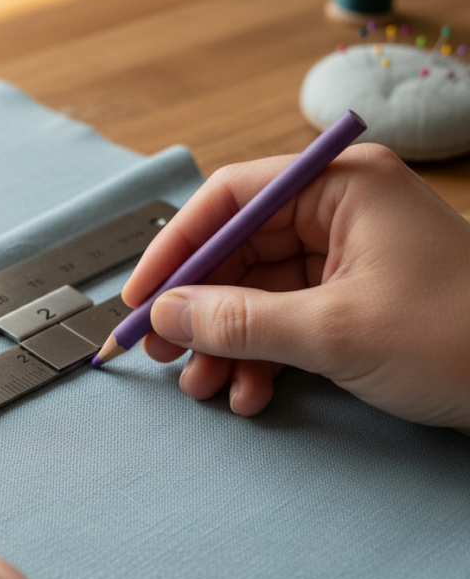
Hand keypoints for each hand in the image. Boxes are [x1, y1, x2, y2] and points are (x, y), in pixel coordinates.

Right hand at [123, 143, 469, 429]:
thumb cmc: (463, 337)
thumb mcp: (336, 331)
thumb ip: (240, 320)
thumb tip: (167, 312)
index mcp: (341, 185)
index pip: (231, 199)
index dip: (176, 247)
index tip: (142, 294)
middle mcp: (340, 211)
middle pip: (237, 249)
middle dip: (198, 307)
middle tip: (162, 349)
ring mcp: (346, 257)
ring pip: (256, 291)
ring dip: (224, 341)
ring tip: (203, 386)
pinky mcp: (352, 299)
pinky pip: (284, 319)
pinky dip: (260, 357)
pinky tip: (248, 392)